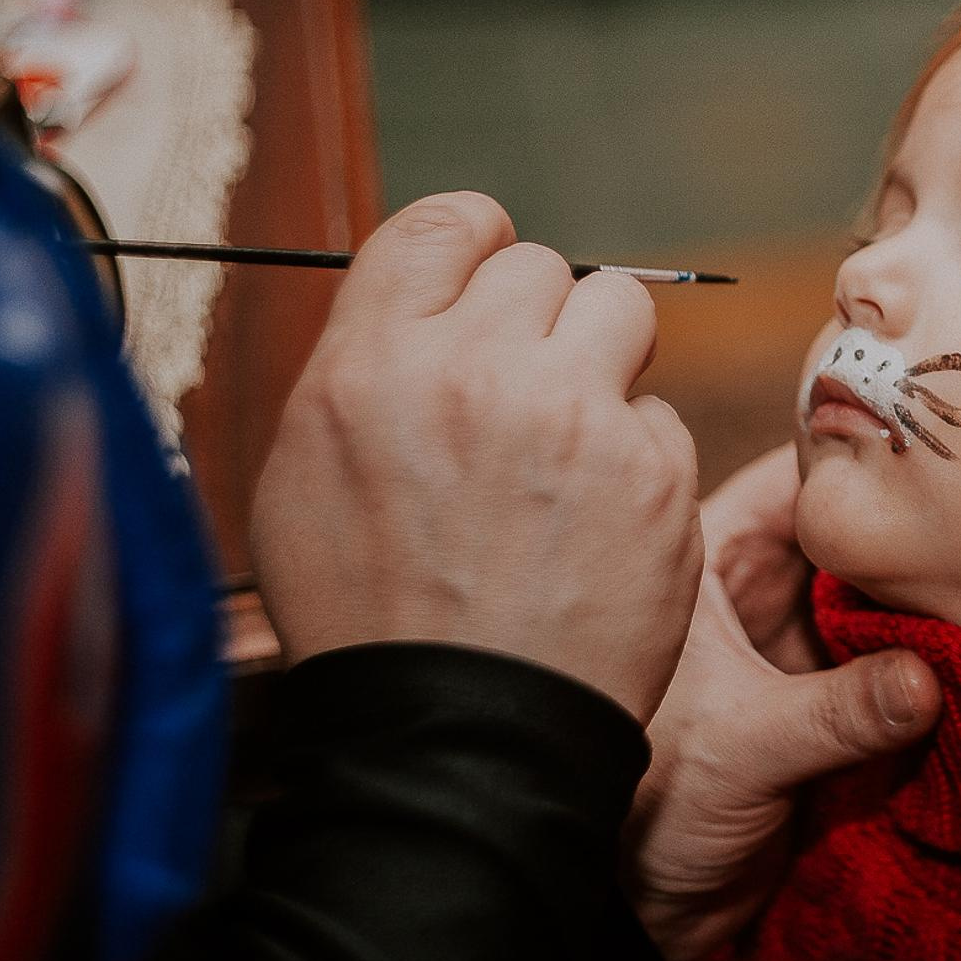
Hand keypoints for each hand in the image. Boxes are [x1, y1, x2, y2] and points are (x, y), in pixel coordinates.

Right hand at [250, 193, 702, 722]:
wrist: (456, 739)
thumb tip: (422, 309)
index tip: (487, 282)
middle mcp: (476, 371)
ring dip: (603, 360)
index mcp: (374, 361)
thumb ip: (365, 369)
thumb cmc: (367, 618)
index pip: (447, 220)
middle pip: (542, 266)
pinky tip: (598, 519)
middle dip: (538, 321)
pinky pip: (659, 414)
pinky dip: (637, 455)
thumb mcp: (302, 477)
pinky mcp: (656, 473)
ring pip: (622, 310)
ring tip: (573, 439)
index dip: (475, 245)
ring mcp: (576, 419)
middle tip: (524, 394)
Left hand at [622, 446, 942, 960]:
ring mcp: (788, 645)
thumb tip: (930, 680)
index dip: (863, 454)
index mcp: (710, 565)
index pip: (794, 477)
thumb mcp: (746, 749)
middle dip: (915, 521)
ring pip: (875, 593)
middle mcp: (754, 592)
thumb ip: (838, 713)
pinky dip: (929, 655)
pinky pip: (888, 659)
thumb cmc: (647, 811)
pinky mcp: (819, 702)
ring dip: (926, 593)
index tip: (942, 440)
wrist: (637, 912)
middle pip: (850, 530)